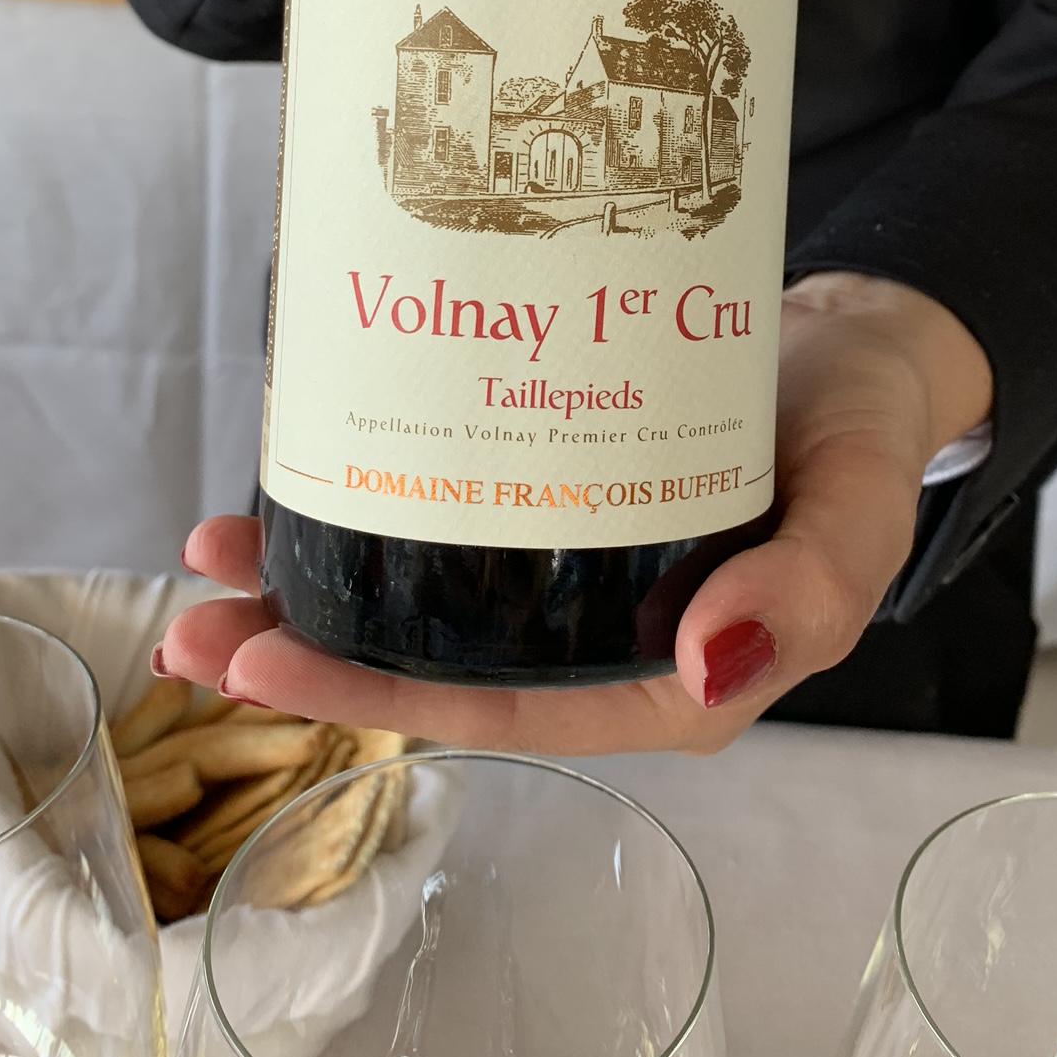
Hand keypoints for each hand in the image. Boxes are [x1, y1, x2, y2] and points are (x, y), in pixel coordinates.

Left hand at [160, 277, 992, 755]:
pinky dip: (366, 511)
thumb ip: (809, 589)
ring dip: (313, 588)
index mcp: (670, 681)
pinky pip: (447, 528)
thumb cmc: (863, 435)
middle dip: (310, 655)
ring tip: (204, 563)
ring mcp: (568, 576)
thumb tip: (708, 670)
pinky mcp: (551, 505)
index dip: (380, 699)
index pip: (508, 708)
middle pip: (440, 667)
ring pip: (423, 603)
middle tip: (192, 625)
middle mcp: (602, 643)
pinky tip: (287, 486)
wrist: (851, 347)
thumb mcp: (861, 507)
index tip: (268, 662)